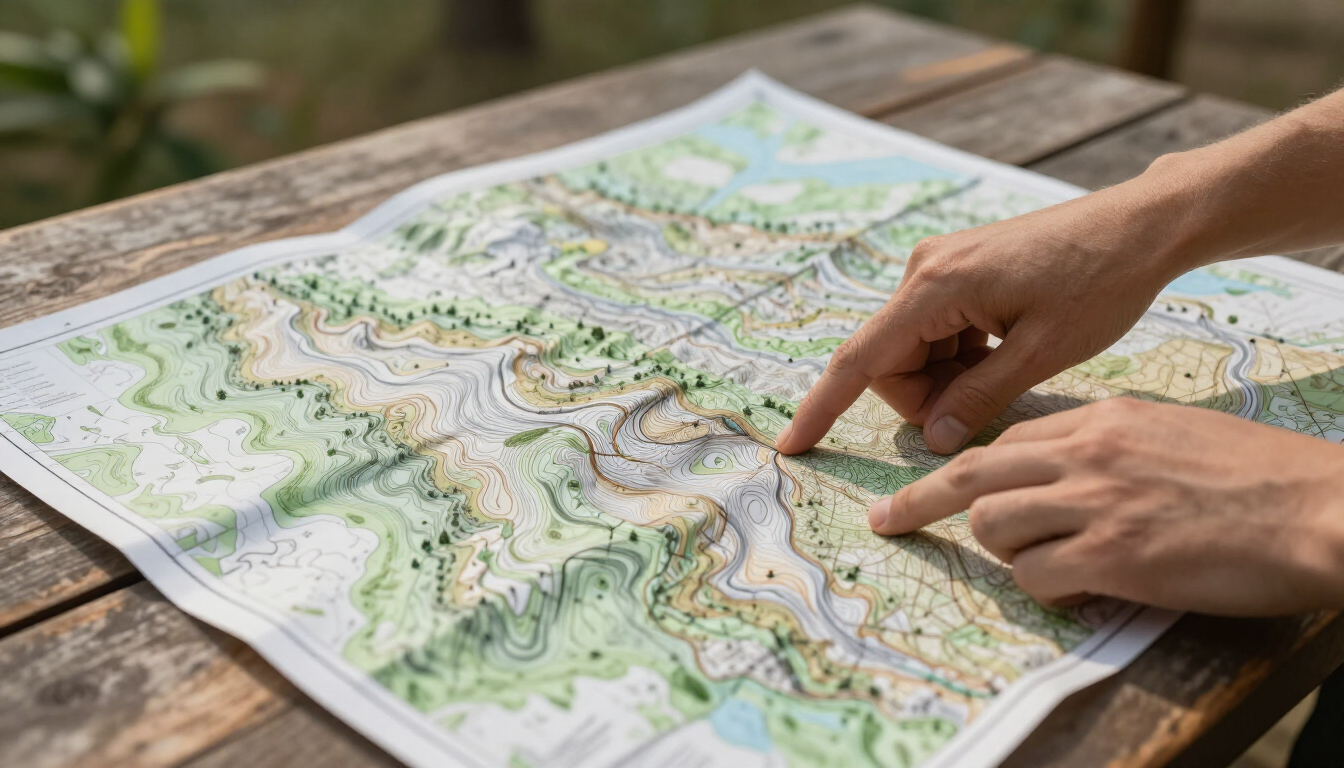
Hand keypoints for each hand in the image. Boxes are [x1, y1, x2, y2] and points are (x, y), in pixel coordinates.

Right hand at [776, 174, 1204, 455]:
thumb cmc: (1101, 282)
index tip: (793, 446)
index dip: (823, 407)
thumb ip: (979, 398)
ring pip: (913, 350)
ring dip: (947, 378)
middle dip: (924, 397)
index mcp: (937, 287)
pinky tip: (1006, 350)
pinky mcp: (958, 269)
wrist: (1141, 224)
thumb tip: (933, 438)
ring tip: (1009, 370)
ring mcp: (940, 266)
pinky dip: (959, 356)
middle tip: (983, 407)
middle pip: (889, 361)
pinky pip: (935, 330)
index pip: (860, 359)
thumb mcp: (1042, 353)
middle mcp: (924, 270)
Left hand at [869, 398, 1343, 615]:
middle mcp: (1088, 454)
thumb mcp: (1172, 433)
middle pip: (974, 475)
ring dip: (1004, 551)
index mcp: (1102, 419)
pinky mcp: (1114, 556)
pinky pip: (1038, 575)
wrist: (1318, 508)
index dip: (965, 468)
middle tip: (887, 520)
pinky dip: (1047, 587)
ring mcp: (1097, 503)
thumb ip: (1110, 447)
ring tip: (1046, 564)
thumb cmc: (1258, 476)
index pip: (1007, 442)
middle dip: (919, 500)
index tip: (932, 483)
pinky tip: (1084, 587)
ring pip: (995, 526)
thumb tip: (1064, 473)